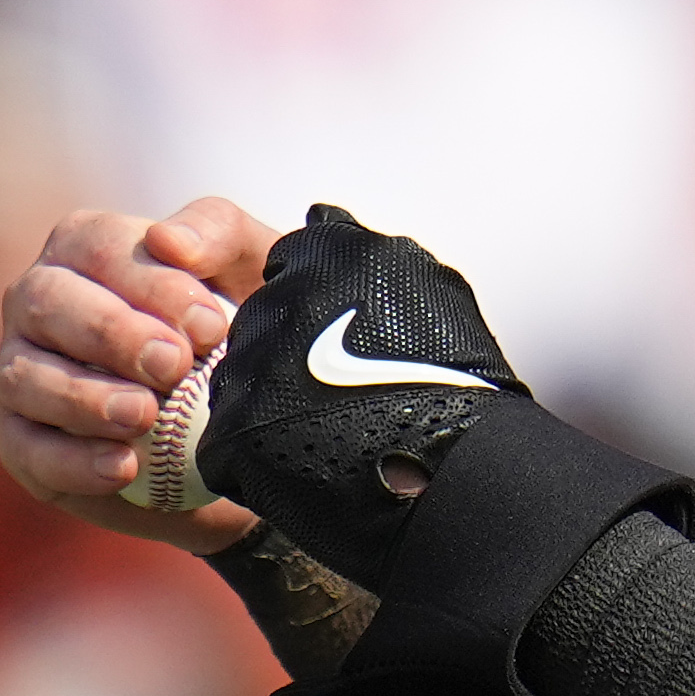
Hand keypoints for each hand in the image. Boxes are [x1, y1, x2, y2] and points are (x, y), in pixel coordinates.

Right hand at [0, 195, 273, 545]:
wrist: (231, 426)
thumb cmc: (227, 329)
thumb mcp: (246, 268)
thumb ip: (217, 231)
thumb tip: (171, 240)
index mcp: (84, 248)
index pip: (97, 248)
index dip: (151, 284)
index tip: (208, 326)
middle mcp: (38, 302)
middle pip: (48, 303)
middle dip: (112, 334)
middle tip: (174, 365)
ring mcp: (19, 372)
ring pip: (25, 377)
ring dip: (86, 398)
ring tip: (145, 416)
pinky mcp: (20, 442)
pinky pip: (27, 450)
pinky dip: (73, 460)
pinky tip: (122, 466)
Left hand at [193, 202, 532, 583]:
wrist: (467, 476)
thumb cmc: (464, 392)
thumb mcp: (428, 289)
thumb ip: (363, 257)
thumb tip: (321, 219)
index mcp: (330, 253)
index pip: (285, 271)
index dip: (309, 318)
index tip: (338, 349)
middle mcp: (284, 297)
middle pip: (257, 330)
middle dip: (285, 366)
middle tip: (340, 403)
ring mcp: (255, 363)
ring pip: (239, 389)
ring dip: (271, 416)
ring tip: (331, 442)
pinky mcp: (237, 428)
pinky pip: (227, 451)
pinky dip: (259, 469)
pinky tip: (309, 476)